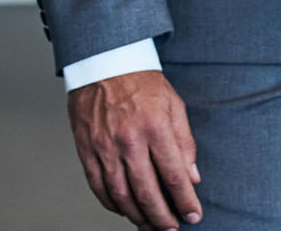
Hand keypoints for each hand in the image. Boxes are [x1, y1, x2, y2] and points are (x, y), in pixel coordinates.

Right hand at [67, 70, 201, 227]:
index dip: (185, 199)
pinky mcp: (87, 152)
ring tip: (150, 225)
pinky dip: (112, 204)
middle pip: (147, 191)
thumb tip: (193, 176)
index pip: (173, 173)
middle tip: (172, 228)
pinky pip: (99, 188)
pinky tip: (125, 210)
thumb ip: (184, 142)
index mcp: (155, 127)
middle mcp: (129, 141)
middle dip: (162, 215)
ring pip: (121, 195)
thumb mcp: (174, 105)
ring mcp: (105, 149)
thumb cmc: (144, 85)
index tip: (193, 215)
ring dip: (137, 215)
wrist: (104, 66)